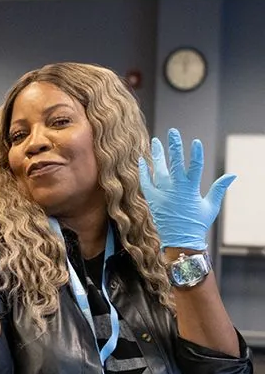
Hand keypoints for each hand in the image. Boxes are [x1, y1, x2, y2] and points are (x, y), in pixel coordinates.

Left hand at [138, 128, 235, 250]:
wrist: (180, 241)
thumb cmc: (197, 223)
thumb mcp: (211, 205)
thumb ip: (218, 188)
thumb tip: (232, 175)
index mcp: (191, 190)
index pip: (194, 167)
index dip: (195, 154)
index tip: (195, 141)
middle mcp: (175, 190)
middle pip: (174, 164)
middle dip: (173, 147)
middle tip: (172, 132)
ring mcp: (162, 195)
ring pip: (158, 170)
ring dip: (157, 155)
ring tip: (155, 141)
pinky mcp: (152, 200)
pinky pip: (146, 183)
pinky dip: (143, 172)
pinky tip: (141, 160)